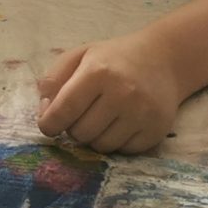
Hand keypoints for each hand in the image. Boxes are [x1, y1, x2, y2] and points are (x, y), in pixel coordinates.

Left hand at [36, 27, 186, 154]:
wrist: (163, 59)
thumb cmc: (114, 59)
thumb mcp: (79, 56)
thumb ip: (53, 80)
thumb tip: (45, 113)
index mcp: (98, 72)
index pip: (63, 111)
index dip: (49, 124)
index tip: (49, 125)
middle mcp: (122, 93)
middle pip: (80, 133)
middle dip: (74, 128)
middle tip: (83, 114)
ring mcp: (142, 113)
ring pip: (101, 146)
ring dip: (95, 137)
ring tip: (102, 118)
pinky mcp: (156, 129)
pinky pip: (123, 151)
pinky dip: (117, 142)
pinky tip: (121, 123)